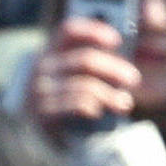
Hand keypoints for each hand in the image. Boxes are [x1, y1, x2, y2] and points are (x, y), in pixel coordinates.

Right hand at [26, 17, 138, 138]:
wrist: (32, 134)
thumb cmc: (59, 100)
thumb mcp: (66, 76)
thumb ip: (86, 62)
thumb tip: (121, 54)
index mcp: (49, 51)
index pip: (69, 31)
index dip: (95, 31)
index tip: (117, 41)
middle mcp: (42, 67)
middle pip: (86, 60)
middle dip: (114, 69)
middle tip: (133, 79)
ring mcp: (40, 90)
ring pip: (85, 86)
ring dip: (110, 95)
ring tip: (124, 103)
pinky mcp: (42, 112)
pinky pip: (77, 105)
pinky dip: (93, 107)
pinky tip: (100, 112)